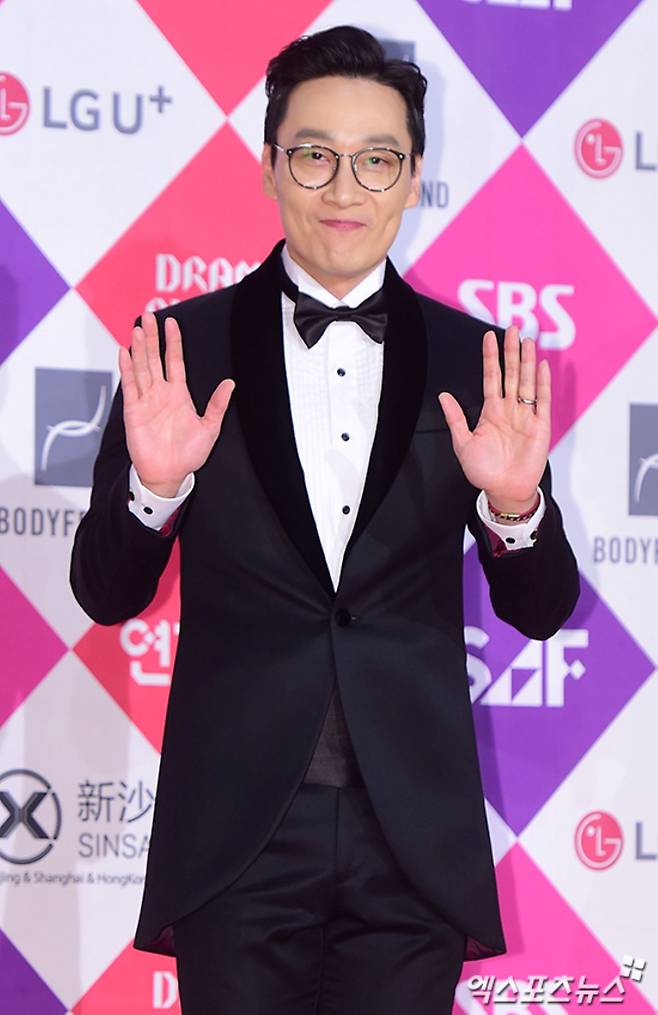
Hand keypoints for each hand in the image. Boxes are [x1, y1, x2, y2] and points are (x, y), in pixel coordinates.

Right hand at [118, 312, 234, 496]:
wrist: (169, 474)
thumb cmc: (188, 455)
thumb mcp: (210, 428)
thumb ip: (217, 405)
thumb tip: (230, 384)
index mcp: (179, 394)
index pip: (175, 361)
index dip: (173, 342)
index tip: (172, 322)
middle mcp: (161, 393)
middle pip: (155, 358)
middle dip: (152, 337)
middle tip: (148, 314)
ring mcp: (146, 400)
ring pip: (142, 367)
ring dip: (140, 348)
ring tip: (138, 328)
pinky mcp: (134, 411)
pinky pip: (130, 386)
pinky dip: (127, 369)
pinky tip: (125, 352)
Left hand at [438, 326, 549, 513]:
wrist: (503, 490)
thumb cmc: (484, 471)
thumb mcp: (463, 443)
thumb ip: (456, 418)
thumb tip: (443, 396)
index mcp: (491, 412)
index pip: (491, 377)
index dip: (490, 357)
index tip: (489, 337)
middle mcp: (509, 409)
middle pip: (512, 374)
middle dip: (511, 352)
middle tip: (513, 329)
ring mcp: (526, 416)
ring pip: (527, 382)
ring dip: (528, 362)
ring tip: (527, 340)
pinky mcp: (540, 426)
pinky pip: (542, 401)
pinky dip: (543, 384)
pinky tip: (542, 366)